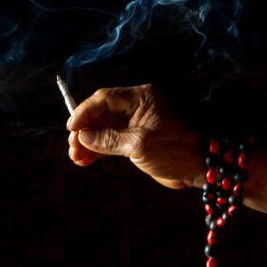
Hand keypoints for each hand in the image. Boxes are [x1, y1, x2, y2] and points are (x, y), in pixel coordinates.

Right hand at [67, 84, 201, 188]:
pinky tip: (85, 159)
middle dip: (84, 130)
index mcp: (141, 98)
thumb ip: (109, 139)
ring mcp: (135, 123)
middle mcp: (137, 106)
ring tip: (76, 157)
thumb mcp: (139, 144)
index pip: (105, 98)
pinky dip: (97, 149)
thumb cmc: (174, 151)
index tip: (72, 128)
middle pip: (101, 113)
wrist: (195, 169)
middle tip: (72, 147)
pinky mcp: (135, 138)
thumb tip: (84, 137)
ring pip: (103, 128)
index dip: (85, 112)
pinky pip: (110, 139)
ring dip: (88, 142)